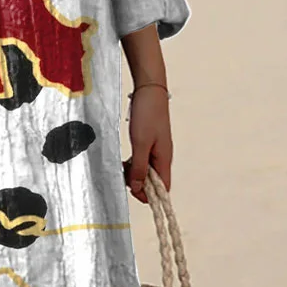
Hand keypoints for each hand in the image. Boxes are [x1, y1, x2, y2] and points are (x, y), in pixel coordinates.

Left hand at [123, 86, 171, 203]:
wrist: (149, 90)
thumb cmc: (148, 114)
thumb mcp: (141, 143)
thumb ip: (139, 167)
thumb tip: (138, 188)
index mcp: (164, 159)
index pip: (163, 188)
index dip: (150, 195)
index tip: (133, 194)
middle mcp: (162, 156)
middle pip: (154, 181)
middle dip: (139, 184)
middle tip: (123, 177)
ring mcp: (156, 149)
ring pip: (146, 171)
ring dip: (134, 173)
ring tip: (122, 168)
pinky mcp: (149, 142)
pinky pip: (142, 159)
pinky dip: (133, 163)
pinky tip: (124, 161)